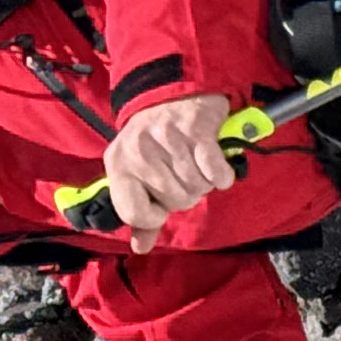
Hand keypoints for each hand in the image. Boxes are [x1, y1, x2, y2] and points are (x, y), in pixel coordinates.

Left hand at [101, 91, 238, 246]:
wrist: (173, 92)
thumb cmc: (154, 141)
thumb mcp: (135, 172)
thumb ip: (139, 212)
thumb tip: (141, 247)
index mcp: (118, 166)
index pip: (133, 213)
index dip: (153, 215)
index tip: (159, 203)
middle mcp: (139, 152)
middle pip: (174, 201)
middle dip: (185, 194)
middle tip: (182, 173)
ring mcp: (168, 140)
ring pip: (197, 188)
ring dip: (203, 182)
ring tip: (196, 164)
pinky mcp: (197, 130)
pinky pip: (215, 172)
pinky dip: (221, 174)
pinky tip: (216, 165)